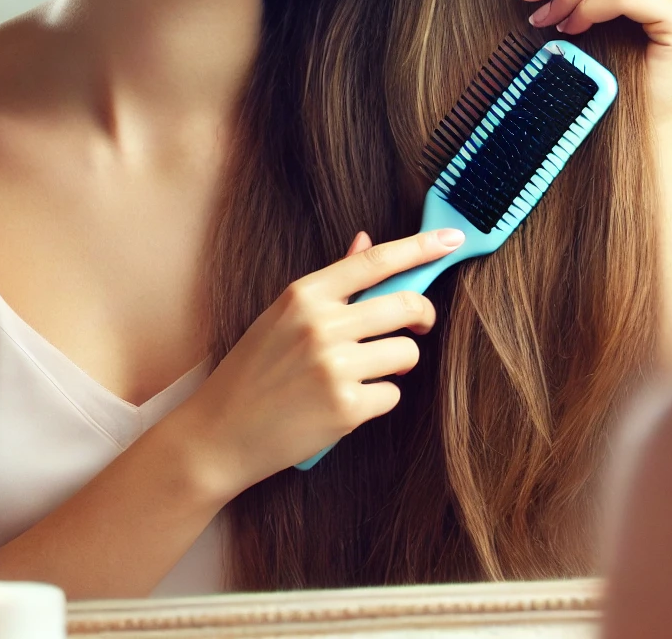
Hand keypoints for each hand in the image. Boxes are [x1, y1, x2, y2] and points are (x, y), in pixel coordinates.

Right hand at [184, 227, 464, 494]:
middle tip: (418, 323)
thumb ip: (331, 281)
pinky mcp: (346, 408)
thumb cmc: (253, 370)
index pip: (374, 260)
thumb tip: (365, 241)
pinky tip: (345, 404)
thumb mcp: (283, 316)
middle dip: (422, 314)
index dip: (420, 247)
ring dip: (395, 364)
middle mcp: (321, 325)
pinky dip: (377, 399)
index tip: (452, 238)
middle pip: (405, 304)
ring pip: (405, 353)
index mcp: (304, 295)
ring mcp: (334, 367)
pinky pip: (392, 394)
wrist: (219, 432)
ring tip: (361, 373)